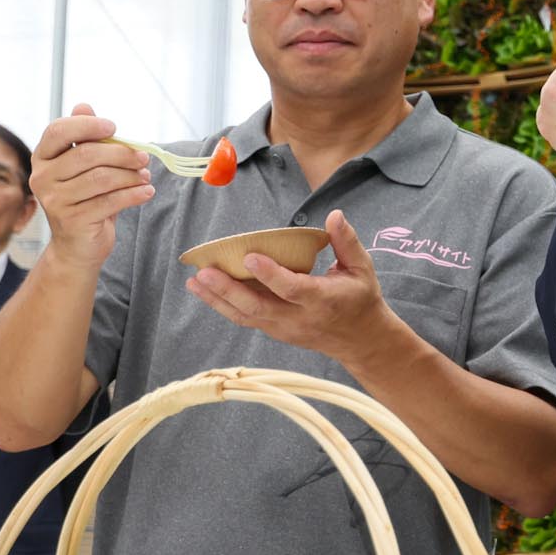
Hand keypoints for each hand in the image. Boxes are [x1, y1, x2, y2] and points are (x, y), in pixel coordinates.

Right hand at [29, 104, 153, 270]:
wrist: (78, 246)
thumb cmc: (86, 199)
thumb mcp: (85, 167)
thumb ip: (86, 139)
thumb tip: (84, 105)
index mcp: (43, 158)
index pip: (57, 131)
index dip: (87, 125)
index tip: (114, 127)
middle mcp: (42, 177)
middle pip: (87, 155)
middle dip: (122, 153)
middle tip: (144, 157)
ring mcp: (54, 200)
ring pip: (101, 178)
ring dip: (131, 175)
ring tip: (146, 176)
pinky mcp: (72, 220)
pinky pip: (110, 201)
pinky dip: (134, 194)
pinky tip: (147, 191)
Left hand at [185, 211, 403, 369]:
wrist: (361, 340)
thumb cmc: (360, 298)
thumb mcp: (362, 268)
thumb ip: (346, 242)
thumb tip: (334, 214)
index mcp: (323, 299)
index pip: (292, 288)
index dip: (270, 274)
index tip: (249, 256)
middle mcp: (300, 317)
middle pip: (258, 307)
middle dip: (228, 289)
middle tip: (204, 272)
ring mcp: (285, 328)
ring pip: (246, 316)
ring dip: (217, 299)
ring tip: (194, 281)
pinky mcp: (275, 331)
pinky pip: (245, 319)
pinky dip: (223, 305)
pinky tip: (205, 291)